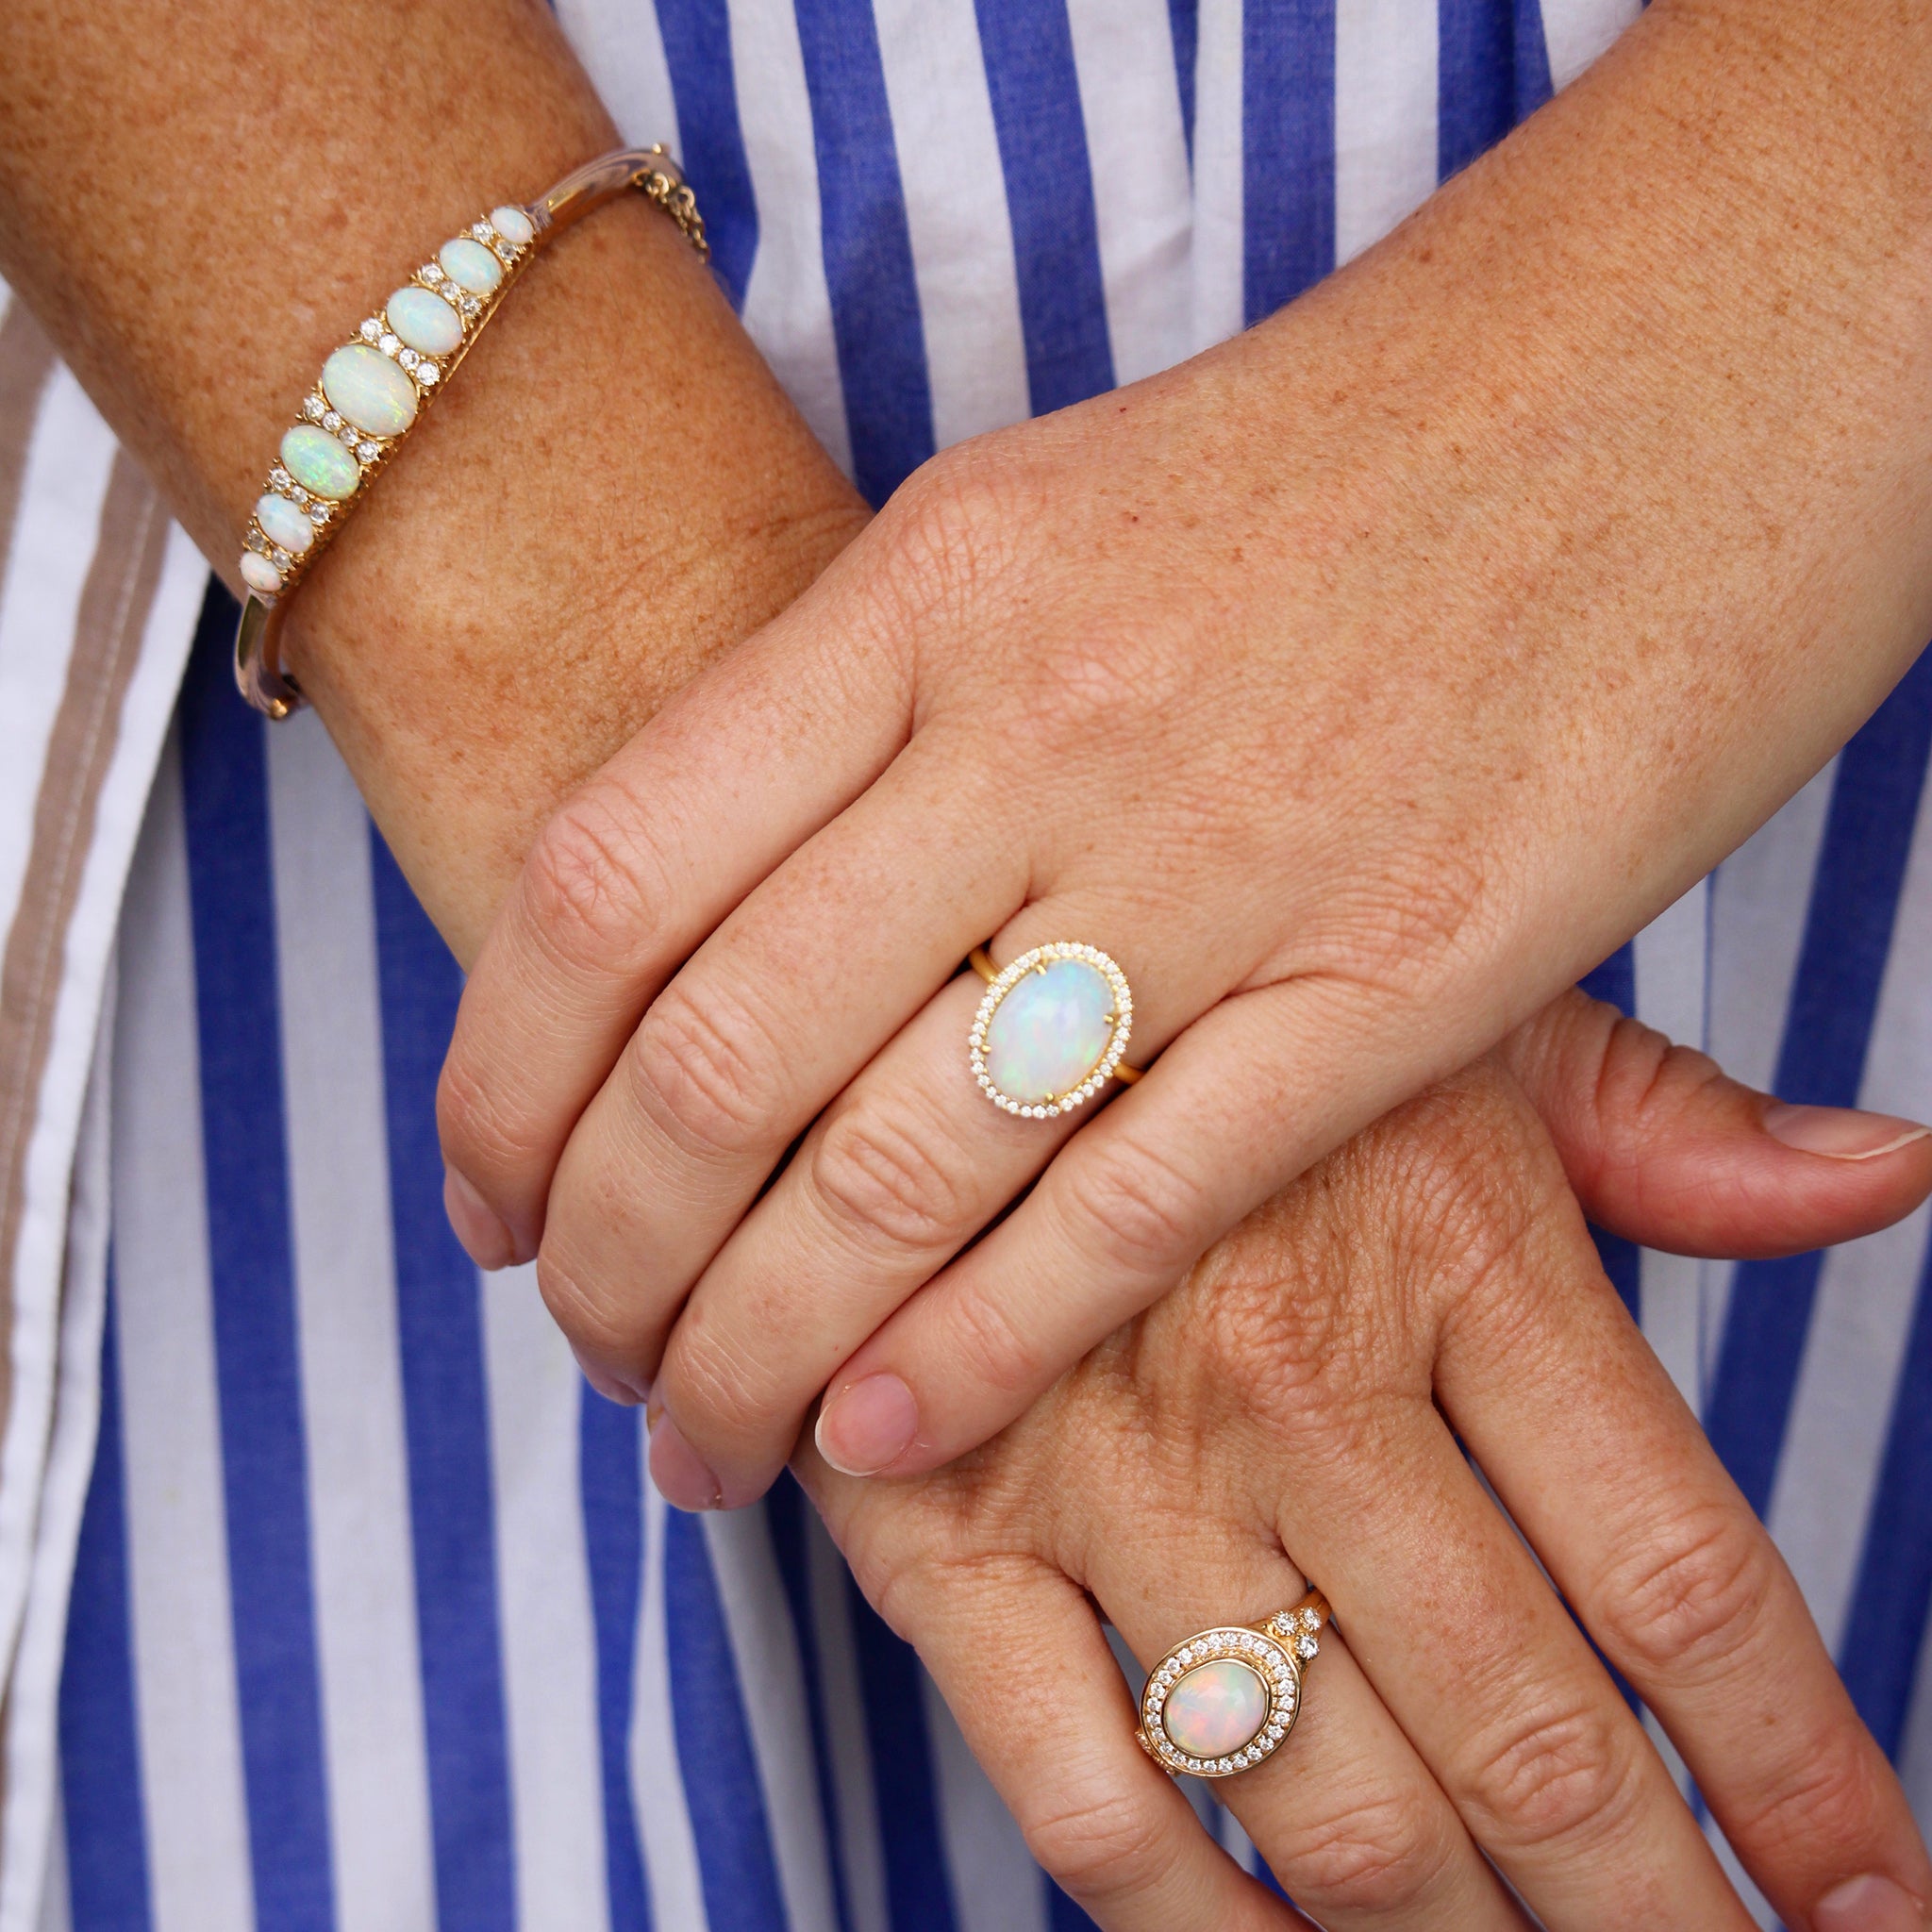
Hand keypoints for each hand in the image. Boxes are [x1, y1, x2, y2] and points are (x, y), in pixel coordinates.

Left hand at [438, 0, 1931, 1497]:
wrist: (1646, 391)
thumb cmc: (1316, 473)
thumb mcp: (1037, 521)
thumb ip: (865, 714)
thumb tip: (699, 921)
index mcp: (926, 583)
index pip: (604, 874)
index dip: (499, 1076)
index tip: (486, 1201)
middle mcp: (1041, 719)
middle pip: (715, 1057)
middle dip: (612, 1259)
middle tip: (595, 1350)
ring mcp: (1221, 854)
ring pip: (893, 1166)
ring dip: (755, 1338)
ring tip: (708, 1432)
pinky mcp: (1400, 980)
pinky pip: (1122, 1212)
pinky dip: (971, 1349)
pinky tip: (880, 1433)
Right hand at [800, 1048, 1931, 1931]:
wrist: (893, 993)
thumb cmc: (1206, 1006)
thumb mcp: (1436, 1012)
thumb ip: (1658, 1122)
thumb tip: (1888, 1174)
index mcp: (1452, 1242)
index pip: (1680, 1573)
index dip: (1798, 1767)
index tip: (1870, 1897)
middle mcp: (1297, 1378)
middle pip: (1530, 1730)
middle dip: (1654, 1912)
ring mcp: (1111, 1471)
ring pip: (1330, 1801)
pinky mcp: (943, 1533)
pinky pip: (1086, 1798)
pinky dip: (1198, 1928)